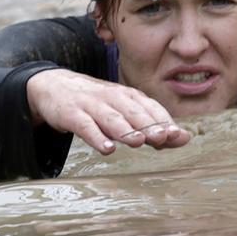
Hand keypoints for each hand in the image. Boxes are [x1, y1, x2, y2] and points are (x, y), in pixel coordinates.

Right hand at [26, 69, 190, 154]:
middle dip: (149, 124)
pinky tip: (106, 148)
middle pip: (133, 111)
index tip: (177, 135)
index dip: (163, 121)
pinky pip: (85, 126)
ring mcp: (90, 106)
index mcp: (127, 96)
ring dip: (125, 129)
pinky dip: (96, 137)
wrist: (53, 86)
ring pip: (111, 118)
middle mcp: (111, 98)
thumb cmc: (94, 103)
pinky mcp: (71, 114)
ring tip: (138, 141)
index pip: (150, 107)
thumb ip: (151, 125)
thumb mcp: (122, 110)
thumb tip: (184, 138)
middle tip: (163, 137)